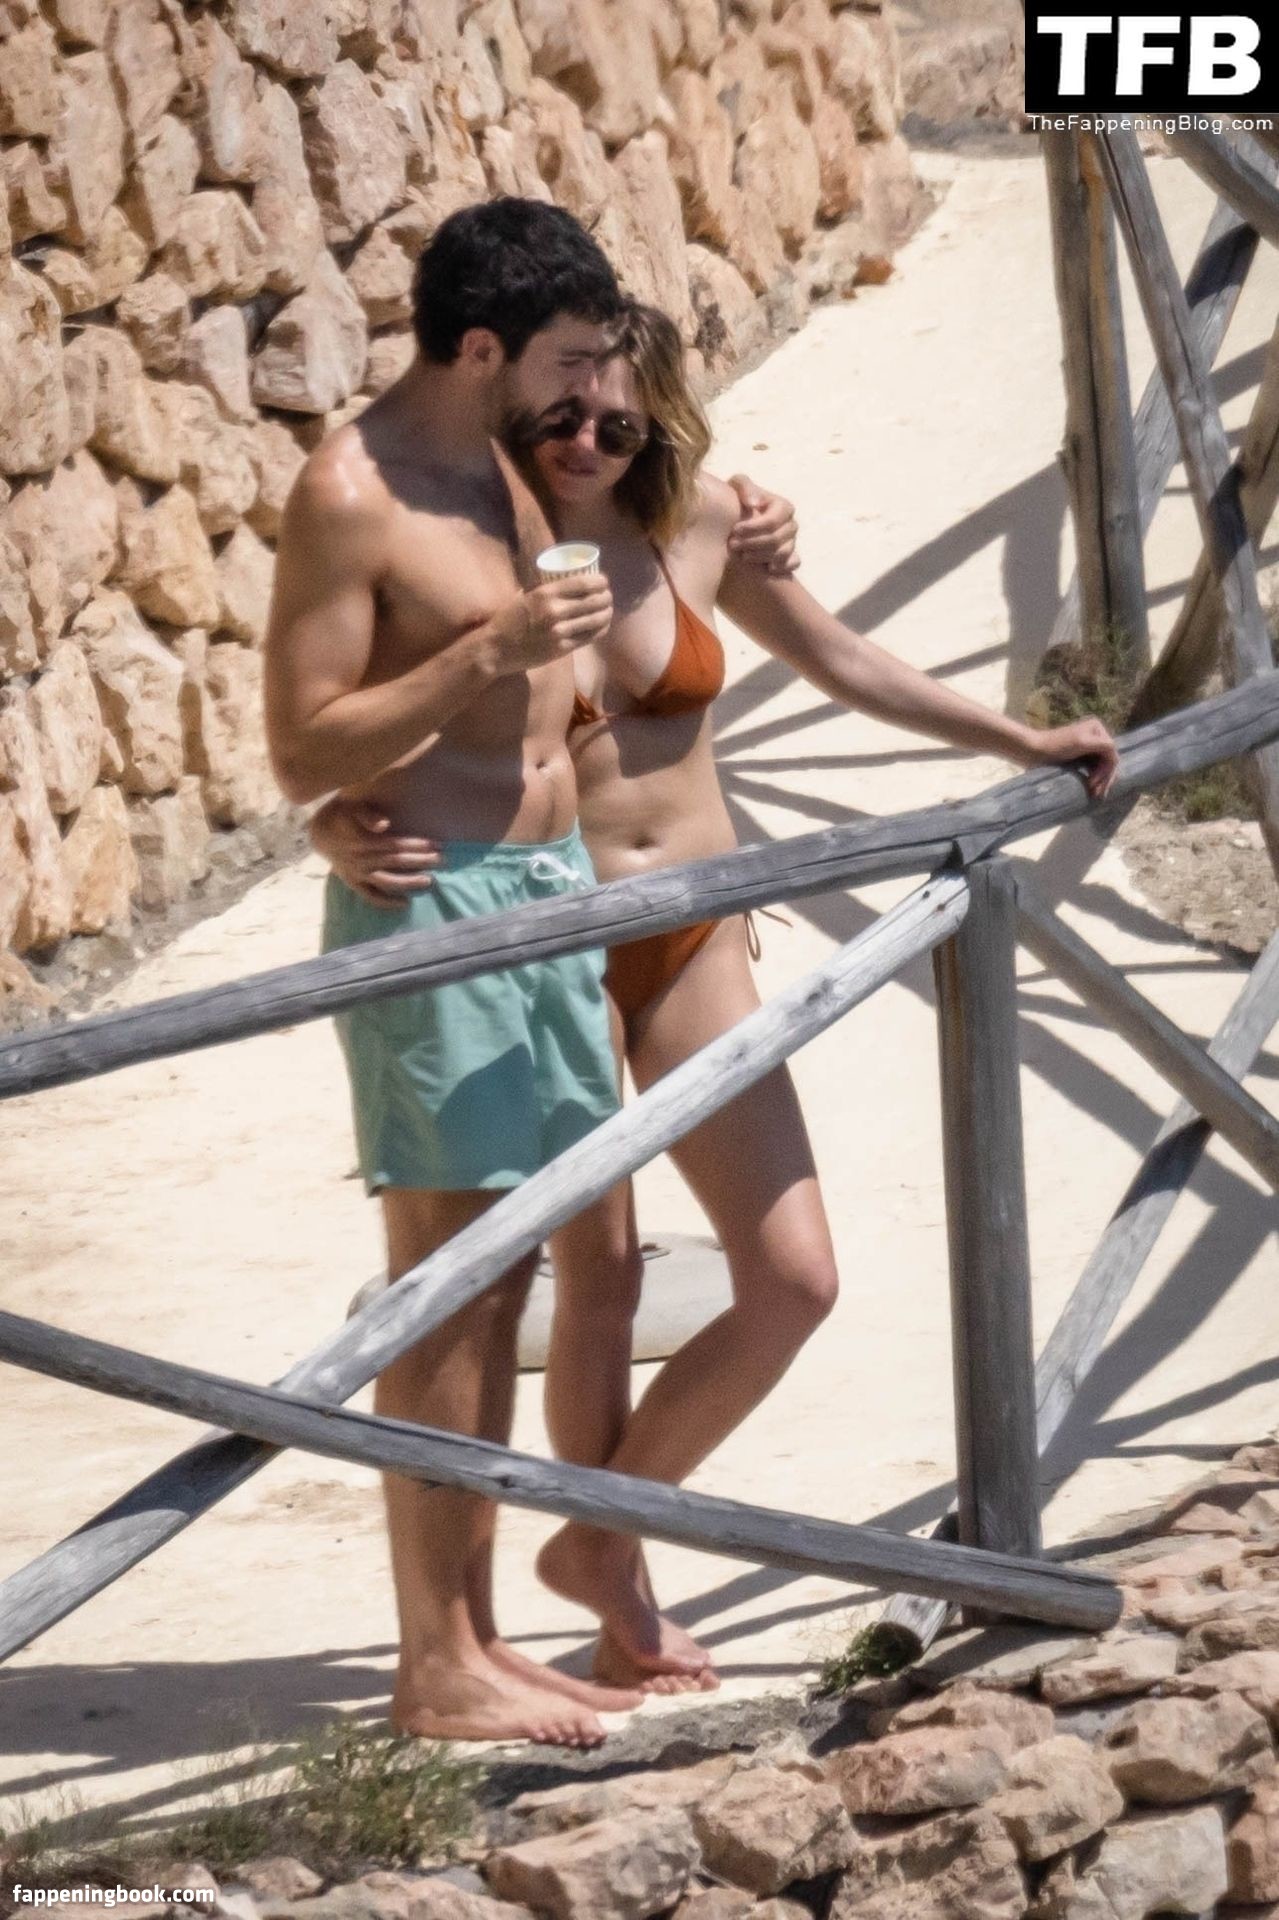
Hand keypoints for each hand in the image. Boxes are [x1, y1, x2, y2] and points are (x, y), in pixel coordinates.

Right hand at [310, 796, 440, 907]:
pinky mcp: (353, 883)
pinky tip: (405, 903)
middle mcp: (361, 860)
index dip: (417, 844)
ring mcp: (357, 874)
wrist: (319, 832)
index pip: (395, 844)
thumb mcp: (351, 808)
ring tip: (429, 881)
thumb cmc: (341, 815)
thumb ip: (367, 814)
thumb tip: (383, 824)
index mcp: (362, 841)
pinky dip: (386, 902)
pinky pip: (370, 897)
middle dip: (420, 861)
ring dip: (408, 882)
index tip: (436, 844)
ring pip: (386, 881)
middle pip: (396, 862)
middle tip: (442, 860)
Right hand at [491, 573, 612, 669]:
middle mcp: (555, 611)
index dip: (599, 582)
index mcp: (545, 593)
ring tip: (608, 610)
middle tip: (608, 596)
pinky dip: (600, 630)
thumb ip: (544, 589)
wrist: (496, 648)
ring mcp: (560, 632)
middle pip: (594, 601)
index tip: (604, 582)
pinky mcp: (562, 648)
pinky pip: (589, 638)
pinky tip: (603, 626)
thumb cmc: (508, 619)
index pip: (583, 584)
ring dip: (607, 614)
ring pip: (595, 620)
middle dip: (606, 597)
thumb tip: (563, 578)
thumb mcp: (524, 596)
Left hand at [726, 474, 799, 575]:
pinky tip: (766, 568)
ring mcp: (792, 542)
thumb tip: (754, 504)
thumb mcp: (736, 487)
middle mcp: (791, 525)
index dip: (753, 527)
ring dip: (760, 557)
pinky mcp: (792, 558)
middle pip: (776, 539)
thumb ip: (744, 486)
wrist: (735, 523)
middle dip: (752, 543)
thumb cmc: (737, 501)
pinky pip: (794, 563)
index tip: (735, 530)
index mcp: (783, 507)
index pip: (772, 521)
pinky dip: (782, 566)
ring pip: (782, 554)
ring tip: (742, 555)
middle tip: (732, 544)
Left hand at [1021, 717, 1120, 800]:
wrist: (1033, 750)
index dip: (1107, 771)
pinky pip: (1092, 768)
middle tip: (1097, 794)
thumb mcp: (1083, 742)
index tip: (1094, 785)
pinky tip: (1090, 788)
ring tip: (1093, 793)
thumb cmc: (1056, 746)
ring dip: (1100, 780)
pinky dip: (1093, 778)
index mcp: (1097, 728)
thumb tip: (1116, 754)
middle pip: (1108, 760)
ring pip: (1101, 766)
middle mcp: (1095, 735)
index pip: (1112, 754)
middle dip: (1104, 777)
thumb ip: (1103, 745)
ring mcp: (1088, 746)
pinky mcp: (1079, 756)